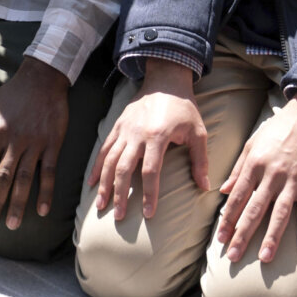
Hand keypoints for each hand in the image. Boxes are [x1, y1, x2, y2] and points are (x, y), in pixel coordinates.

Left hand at [0, 57, 70, 231]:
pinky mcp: (53, 143)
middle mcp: (14, 140)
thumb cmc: (11, 95)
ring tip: (12, 224)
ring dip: (17, 203)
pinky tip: (42, 210)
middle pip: (2, 178)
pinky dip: (46, 192)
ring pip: (24, 178)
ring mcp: (35, 143)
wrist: (42, 78)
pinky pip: (49, 172)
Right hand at [87, 61, 208, 221]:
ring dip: (104, 184)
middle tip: (118, 216)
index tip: (149, 214)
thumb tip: (205, 187)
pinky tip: (91, 183)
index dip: (150, 194)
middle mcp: (136, 134)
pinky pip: (104, 149)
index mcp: (157, 136)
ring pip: (109, 160)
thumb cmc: (184, 108)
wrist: (165, 80)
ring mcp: (124, 130)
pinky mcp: (117, 126)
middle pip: (124, 169)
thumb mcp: (198, 132)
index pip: (151, 171)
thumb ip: (200, 160)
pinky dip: (96, 166)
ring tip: (100, 205)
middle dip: (119, 194)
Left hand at [214, 90, 296, 263]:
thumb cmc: (277, 129)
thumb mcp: (251, 144)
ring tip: (264, 257)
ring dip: (272, 236)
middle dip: (242, 234)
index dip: (228, 219)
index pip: (237, 197)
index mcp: (253, 165)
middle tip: (233, 257)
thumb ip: (238, 169)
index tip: (220, 239)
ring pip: (280, 212)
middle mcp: (271, 174)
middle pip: (254, 209)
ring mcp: (293, 178)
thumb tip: (222, 191)